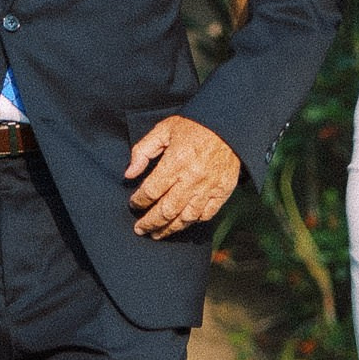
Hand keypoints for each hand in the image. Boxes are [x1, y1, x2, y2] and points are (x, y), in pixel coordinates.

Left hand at [125, 115, 240, 236]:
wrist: (229, 125)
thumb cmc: (194, 126)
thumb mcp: (164, 130)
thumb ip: (143, 151)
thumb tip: (129, 173)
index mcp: (176, 162)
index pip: (151, 191)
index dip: (139, 201)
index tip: (134, 204)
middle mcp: (192, 179)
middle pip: (166, 210)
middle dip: (149, 222)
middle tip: (140, 229)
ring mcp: (209, 188)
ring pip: (185, 218)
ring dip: (169, 229)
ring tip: (157, 234)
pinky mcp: (222, 192)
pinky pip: (206, 215)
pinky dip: (193, 222)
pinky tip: (182, 223)